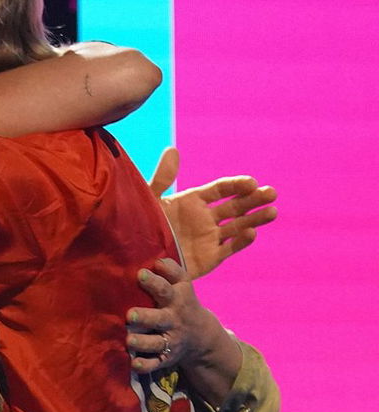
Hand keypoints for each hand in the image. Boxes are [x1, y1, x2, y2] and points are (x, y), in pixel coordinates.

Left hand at [126, 257, 228, 373]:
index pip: (166, 289)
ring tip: (129, 340)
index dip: (154, 282)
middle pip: (160, 318)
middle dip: (145, 317)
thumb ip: (171, 271)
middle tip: (130, 315)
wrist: (200, 335)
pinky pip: (155, 364)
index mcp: (177, 299)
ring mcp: (170, 340)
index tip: (141, 274)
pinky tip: (134, 364)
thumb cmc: (182, 303)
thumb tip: (157, 260)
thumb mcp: (183, 285)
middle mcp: (173, 320)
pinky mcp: (166, 357)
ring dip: (142, 342)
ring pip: (156, 343)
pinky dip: (145, 366)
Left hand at [148, 147, 275, 275]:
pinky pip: (229, 248)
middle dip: (254, 199)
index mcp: (193, 201)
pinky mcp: (211, 257)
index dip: (237, 185)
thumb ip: (162, 179)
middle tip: (271, 193)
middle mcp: (206, 217)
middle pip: (236, 205)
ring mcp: (210, 237)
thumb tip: (173, 150)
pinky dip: (241, 241)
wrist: (138, 261)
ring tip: (272, 211)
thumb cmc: (140, 229)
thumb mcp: (149, 202)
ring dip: (256, 219)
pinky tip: (252, 234)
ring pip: (239, 225)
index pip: (221, 189)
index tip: (251, 182)